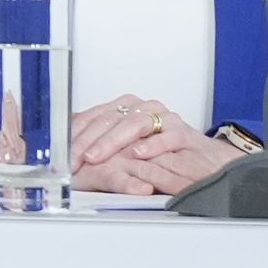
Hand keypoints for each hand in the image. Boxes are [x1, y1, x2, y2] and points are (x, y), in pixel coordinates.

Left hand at [68, 93, 243, 195]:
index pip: (95, 116)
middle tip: (74, 159)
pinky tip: (136, 154)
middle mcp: (145, 108)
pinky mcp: (184, 133)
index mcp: (128, 107)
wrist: (203, 160)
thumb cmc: (162, 153)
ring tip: (96, 156)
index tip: (63, 154)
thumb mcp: (127, 145)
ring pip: (134, 124)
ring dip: (111, 142)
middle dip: (88, 141)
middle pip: (110, 118)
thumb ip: (102, 140)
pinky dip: (151, 145)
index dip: (76, 135)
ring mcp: (165, 118)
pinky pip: (166, 136)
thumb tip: (66, 142)